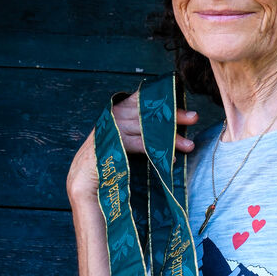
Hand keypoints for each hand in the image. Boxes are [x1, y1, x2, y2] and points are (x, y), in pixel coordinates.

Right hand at [67, 93, 198, 202]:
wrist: (83, 180)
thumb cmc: (109, 160)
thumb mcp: (126, 139)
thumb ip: (141, 130)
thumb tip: (170, 128)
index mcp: (117, 112)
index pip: (142, 98)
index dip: (162, 97)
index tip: (181, 96)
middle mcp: (114, 117)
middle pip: (148, 111)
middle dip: (173, 114)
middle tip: (194, 117)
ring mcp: (111, 130)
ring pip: (147, 128)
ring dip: (170, 137)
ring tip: (189, 145)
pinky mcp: (110, 145)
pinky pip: (139, 145)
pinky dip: (156, 151)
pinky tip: (171, 159)